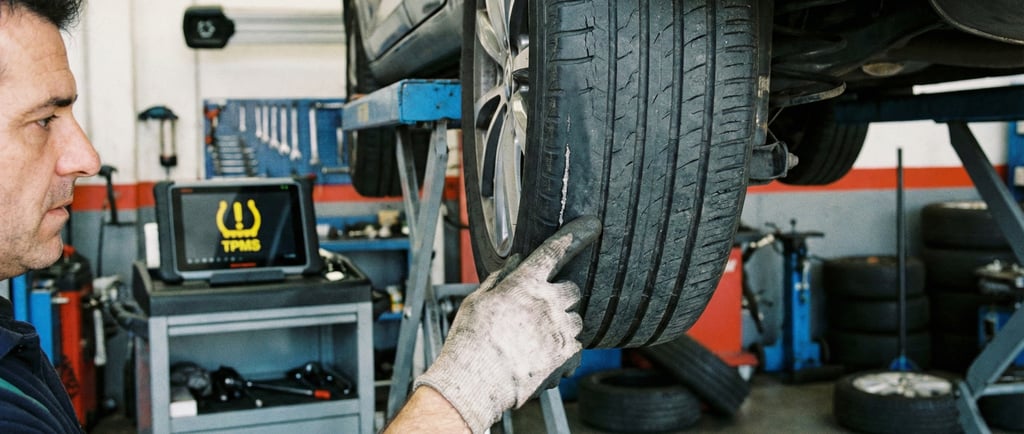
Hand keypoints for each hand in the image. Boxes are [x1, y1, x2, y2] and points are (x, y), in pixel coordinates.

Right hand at [412, 216, 600, 432]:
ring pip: (576, 320)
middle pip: (572, 289)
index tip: (591, 226)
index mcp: (524, 283)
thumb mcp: (476, 301)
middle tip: (541, 311)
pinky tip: (543, 358)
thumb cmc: (470, 340)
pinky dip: (565, 350)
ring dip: (563, 325)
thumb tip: (515, 261)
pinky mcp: (567, 355)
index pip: (554, 251)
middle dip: (561, 296)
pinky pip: (577, 346)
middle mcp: (548, 302)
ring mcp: (560, 329)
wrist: (477, 381)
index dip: (575, 235)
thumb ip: (500, 278)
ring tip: (537, 340)